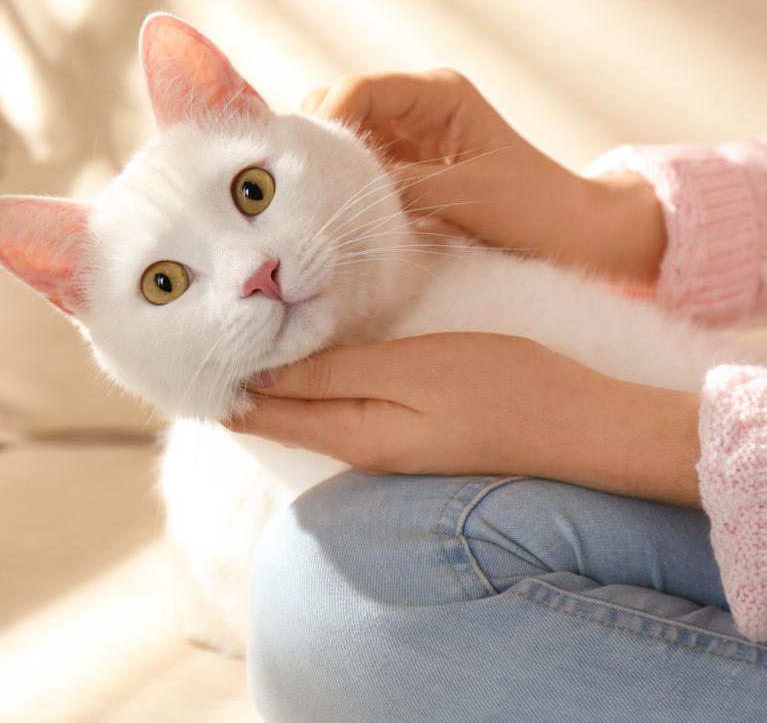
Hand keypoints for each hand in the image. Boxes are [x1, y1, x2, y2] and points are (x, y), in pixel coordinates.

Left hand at [228, 332, 701, 506]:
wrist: (580, 426)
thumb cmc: (501, 390)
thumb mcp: (410, 369)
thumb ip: (334, 371)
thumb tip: (257, 375)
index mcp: (350, 433)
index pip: (260, 413)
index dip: (220, 381)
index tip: (187, 338)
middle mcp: (359, 446)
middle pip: (279, 414)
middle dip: (240, 375)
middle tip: (207, 320)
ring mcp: (387, 440)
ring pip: (310, 406)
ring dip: (278, 373)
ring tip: (249, 324)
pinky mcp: (413, 427)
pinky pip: (344, 402)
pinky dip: (318, 376)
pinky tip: (317, 347)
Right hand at [304, 70, 666, 284]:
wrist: (574, 238)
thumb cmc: (535, 209)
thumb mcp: (466, 193)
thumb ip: (399, 184)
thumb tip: (336, 185)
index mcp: (438, 92)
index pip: (361, 91)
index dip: (328, 120)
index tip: (307, 164)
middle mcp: (418, 108)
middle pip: (340, 108)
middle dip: (319, 142)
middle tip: (307, 189)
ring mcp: (409, 141)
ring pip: (340, 141)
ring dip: (328, 169)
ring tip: (320, 205)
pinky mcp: (405, 174)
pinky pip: (356, 173)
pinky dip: (342, 190)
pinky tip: (337, 215)